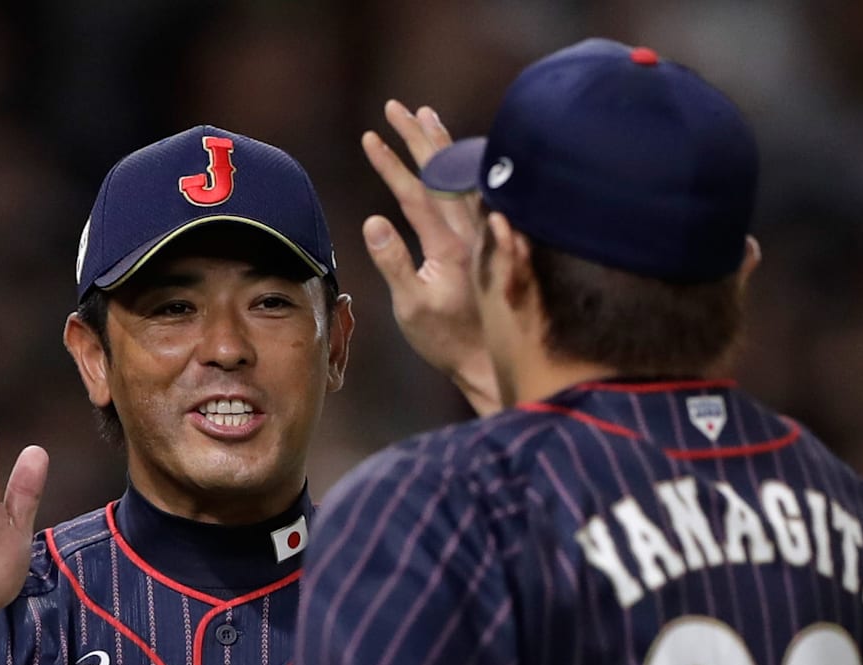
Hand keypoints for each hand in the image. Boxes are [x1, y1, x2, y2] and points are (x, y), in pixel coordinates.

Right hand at [360, 100, 500, 415]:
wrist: (492, 360)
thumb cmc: (446, 340)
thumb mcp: (411, 307)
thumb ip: (394, 263)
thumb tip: (373, 220)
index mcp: (450, 247)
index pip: (417, 193)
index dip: (391, 163)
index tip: (370, 136)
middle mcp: (472, 234)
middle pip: (443, 173)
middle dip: (417, 137)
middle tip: (395, 107)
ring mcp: (484, 236)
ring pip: (465, 177)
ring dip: (444, 144)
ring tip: (426, 115)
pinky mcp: (490, 242)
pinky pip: (479, 191)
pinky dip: (466, 166)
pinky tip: (458, 155)